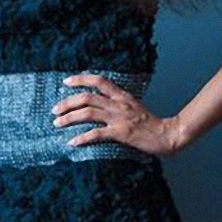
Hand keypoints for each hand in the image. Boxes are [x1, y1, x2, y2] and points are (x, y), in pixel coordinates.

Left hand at [53, 74, 187, 155]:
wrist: (167, 135)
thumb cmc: (150, 124)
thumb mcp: (133, 107)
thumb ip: (117, 104)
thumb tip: (98, 105)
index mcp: (122, 96)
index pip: (99, 81)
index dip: (80, 79)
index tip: (66, 81)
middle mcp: (118, 104)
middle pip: (87, 98)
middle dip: (67, 103)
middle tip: (54, 110)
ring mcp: (119, 118)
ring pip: (88, 113)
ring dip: (69, 118)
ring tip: (57, 123)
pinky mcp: (121, 133)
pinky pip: (97, 134)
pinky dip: (82, 138)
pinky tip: (72, 142)